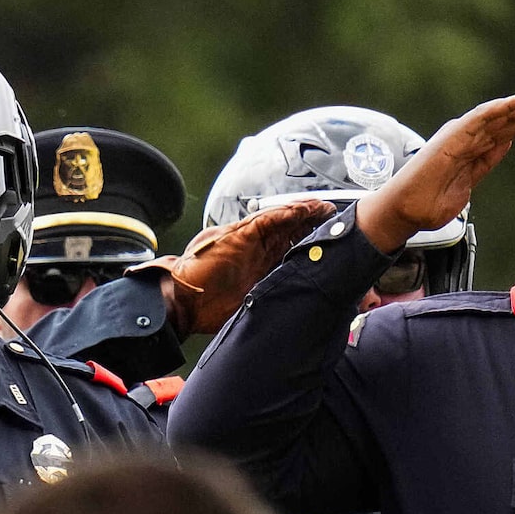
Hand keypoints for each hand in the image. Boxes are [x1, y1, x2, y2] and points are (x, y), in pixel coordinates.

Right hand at [144, 201, 336, 336]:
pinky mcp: (238, 236)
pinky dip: (282, 214)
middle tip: (332, 214)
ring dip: (302, 212)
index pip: (289, 243)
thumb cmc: (208, 306)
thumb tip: (297, 300)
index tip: (329, 235)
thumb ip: (270, 294)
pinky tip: (300, 210)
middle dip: (311, 220)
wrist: (182, 302)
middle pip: (288, 228)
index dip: (309, 237)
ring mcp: (246, 239)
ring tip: (322, 207)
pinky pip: (265, 221)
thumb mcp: (249, 301)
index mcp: (258, 261)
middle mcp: (254, 247)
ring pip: (280, 220)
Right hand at [357, 90, 514, 253]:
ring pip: (505, 114)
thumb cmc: (428, 204)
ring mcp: (463, 134)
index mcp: (478, 148)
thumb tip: (506, 144)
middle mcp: (472, 136)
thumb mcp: (469, 185)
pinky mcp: (453, 136)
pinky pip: (483, 117)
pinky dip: (504, 106)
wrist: (403, 213)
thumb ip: (486, 164)